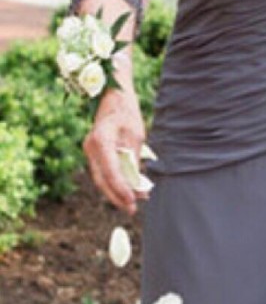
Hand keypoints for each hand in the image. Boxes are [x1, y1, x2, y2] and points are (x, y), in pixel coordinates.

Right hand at [84, 86, 147, 215]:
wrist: (112, 95)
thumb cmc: (126, 111)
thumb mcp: (136, 134)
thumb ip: (133, 158)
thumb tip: (136, 184)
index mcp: (101, 141)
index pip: (110, 172)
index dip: (121, 189)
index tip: (133, 202)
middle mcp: (91, 148)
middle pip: (102, 180)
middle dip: (117, 196)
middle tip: (133, 209)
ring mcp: (91, 150)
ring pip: (101, 178)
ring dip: (116, 191)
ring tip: (134, 202)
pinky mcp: (95, 152)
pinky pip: (104, 171)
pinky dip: (115, 181)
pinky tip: (128, 189)